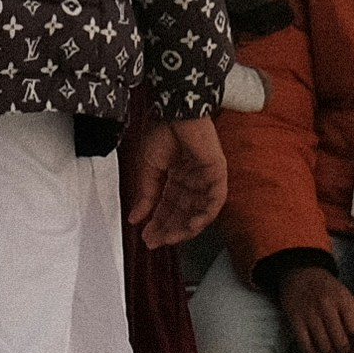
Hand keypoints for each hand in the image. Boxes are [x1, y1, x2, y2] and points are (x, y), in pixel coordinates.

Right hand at [130, 110, 225, 247]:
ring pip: (199, 210)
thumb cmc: (162, 130)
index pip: (169, 206)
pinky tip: (191, 226)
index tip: (147, 237)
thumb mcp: (148, 168)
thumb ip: (146, 195)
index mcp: (176, 175)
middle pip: (183, 212)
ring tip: (171, 237)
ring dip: (185, 227)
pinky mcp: (217, 173)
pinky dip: (204, 216)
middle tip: (156, 241)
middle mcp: (192, 179)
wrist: (174, 111)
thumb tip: (135, 217)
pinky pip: (215, 201)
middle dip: (169, 229)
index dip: (158, 223)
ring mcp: (206, 177)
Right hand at [277, 263, 353, 352]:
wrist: (300, 274)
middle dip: (344, 351)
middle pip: (341, 342)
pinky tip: (318, 352)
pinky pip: (306, 347)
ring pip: (324, 347)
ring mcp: (310, 314)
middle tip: (344, 351)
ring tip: (332, 352)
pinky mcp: (296, 321)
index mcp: (342, 298)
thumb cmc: (327, 289)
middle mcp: (326, 305)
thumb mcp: (345, 294)